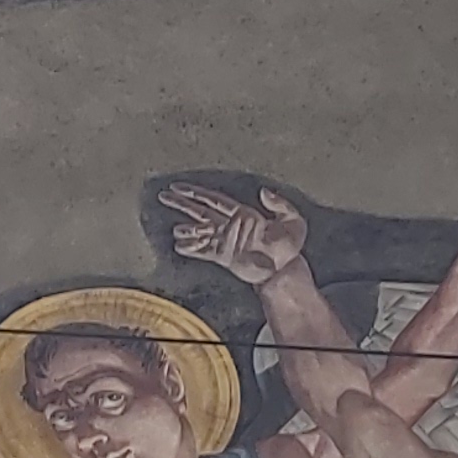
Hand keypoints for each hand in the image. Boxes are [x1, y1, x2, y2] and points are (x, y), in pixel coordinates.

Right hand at [158, 178, 306, 283]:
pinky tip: (179, 245)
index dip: (196, 192)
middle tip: (164, 195)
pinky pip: (203, 250)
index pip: (214, 199)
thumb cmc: (289, 247)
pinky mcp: (223, 256)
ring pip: (200, 231)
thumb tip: (264, 191)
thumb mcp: (293, 221)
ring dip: (187, 229)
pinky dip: (191, 248)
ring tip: (176, 228)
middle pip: (200, 211)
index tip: (179, 186)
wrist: (284, 271)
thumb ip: (281, 204)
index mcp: (243, 214)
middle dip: (182, 203)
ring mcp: (225, 241)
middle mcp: (230, 225)